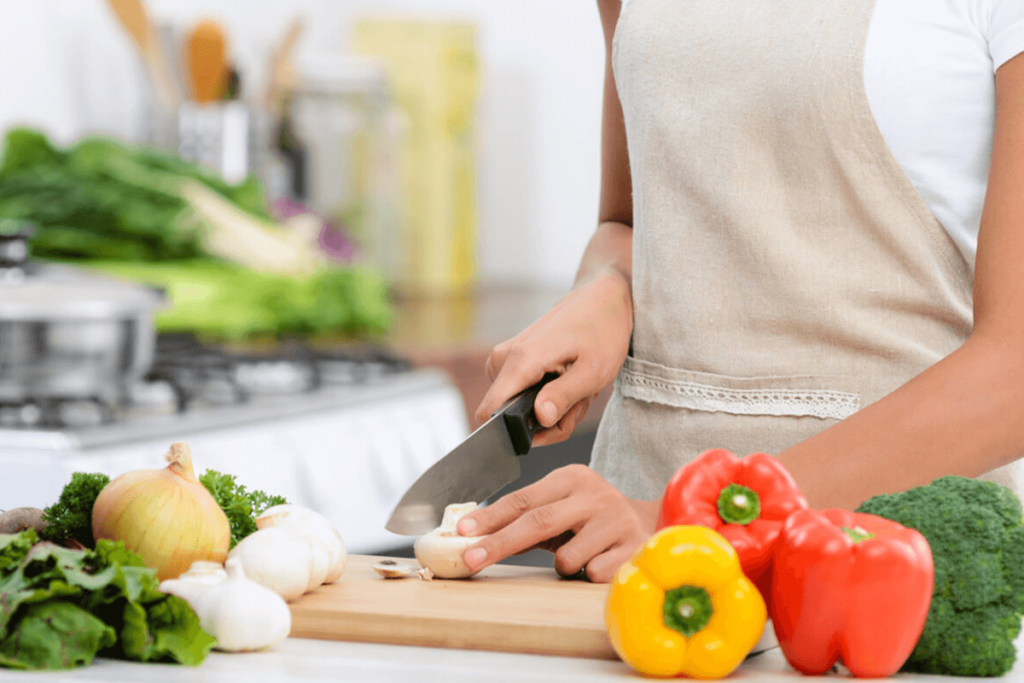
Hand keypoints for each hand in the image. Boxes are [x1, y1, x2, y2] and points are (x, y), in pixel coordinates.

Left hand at [455, 464, 658, 582]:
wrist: (651, 524)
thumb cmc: (593, 521)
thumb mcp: (562, 510)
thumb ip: (527, 520)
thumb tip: (477, 537)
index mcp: (572, 478)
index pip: (523, 499)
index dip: (490, 516)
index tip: (462, 531)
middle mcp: (594, 494)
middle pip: (537, 522)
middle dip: (499, 543)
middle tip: (471, 560)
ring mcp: (616, 520)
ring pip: (566, 557)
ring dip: (563, 565)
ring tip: (580, 556)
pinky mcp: (633, 547)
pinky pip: (591, 573)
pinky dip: (587, 575)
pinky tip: (602, 561)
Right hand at [475, 269, 632, 445]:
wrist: (601, 298)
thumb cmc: (602, 330)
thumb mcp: (594, 370)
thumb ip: (564, 396)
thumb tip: (540, 418)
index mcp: (520, 361)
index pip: (490, 413)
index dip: (516, 432)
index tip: (550, 427)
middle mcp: (504, 359)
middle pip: (511, 416)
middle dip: (549, 420)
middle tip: (578, 402)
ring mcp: (506, 359)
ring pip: (521, 407)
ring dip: (555, 408)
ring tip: (578, 388)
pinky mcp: (513, 360)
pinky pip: (525, 394)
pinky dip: (552, 397)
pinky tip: (570, 381)